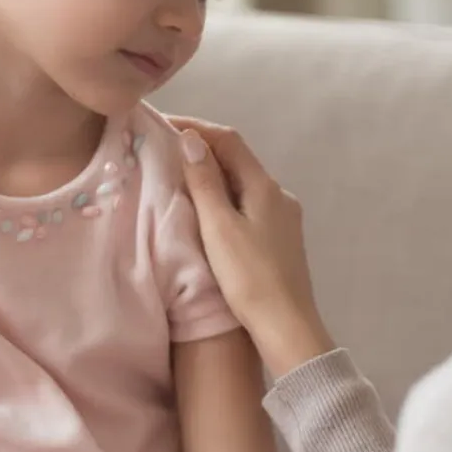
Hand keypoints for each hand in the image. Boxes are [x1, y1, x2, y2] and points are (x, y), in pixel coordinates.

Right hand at [171, 116, 334, 377]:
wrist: (287, 326)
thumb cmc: (249, 277)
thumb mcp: (219, 227)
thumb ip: (205, 182)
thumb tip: (192, 139)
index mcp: (265, 186)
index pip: (229, 140)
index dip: (196, 127)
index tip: (163, 125)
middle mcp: (279, 195)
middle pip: (238, 159)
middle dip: (203, 150)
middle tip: (165, 150)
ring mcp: (283, 217)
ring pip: (243, 183)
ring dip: (214, 175)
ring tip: (180, 179)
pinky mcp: (281, 239)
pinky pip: (248, 204)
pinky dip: (225, 198)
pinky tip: (208, 213)